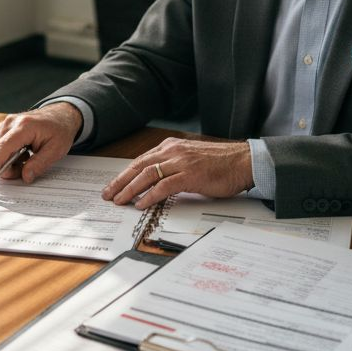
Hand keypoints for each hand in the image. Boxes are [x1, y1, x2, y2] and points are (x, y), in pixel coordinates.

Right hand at [0, 103, 82, 182]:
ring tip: (26, 160)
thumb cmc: (59, 130)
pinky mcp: (4, 128)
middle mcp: (11, 123)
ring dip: (6, 162)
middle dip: (5, 167)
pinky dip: (7, 156)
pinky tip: (22, 155)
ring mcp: (6, 124)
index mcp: (24, 126)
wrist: (60, 115)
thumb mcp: (56, 150)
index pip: (4, 146)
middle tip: (24, 171)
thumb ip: (40, 164)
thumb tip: (25, 177)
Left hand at [102, 138, 254, 209]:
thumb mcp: (191, 160)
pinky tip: (141, 204)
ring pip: (147, 174)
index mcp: (172, 146)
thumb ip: (174, 167)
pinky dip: (150, 195)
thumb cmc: (221, 163)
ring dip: (130, 189)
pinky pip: (164, 185)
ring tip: (120, 200)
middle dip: (120, 181)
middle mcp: (173, 151)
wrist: (243, 162)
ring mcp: (181, 162)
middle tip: (108, 194)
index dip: (125, 174)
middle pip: (139, 166)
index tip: (114, 185)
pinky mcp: (190, 174)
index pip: (141, 160)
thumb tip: (156, 183)